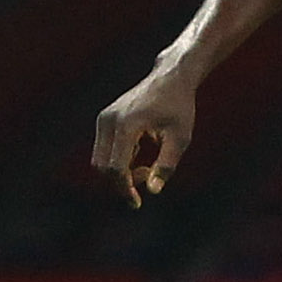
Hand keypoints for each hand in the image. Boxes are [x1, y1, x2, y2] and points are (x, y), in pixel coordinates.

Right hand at [91, 64, 199, 208]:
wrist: (171, 78)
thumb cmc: (180, 107)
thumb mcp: (181, 137)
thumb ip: (167, 165)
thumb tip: (154, 190)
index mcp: (127, 125)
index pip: (115, 168)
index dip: (124, 189)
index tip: (137, 203)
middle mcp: (109, 121)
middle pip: (103, 167)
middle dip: (121, 182)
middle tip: (147, 179)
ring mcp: (104, 118)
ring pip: (101, 160)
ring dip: (120, 171)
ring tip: (147, 166)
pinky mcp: (105, 118)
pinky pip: (105, 149)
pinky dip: (119, 159)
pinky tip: (141, 151)